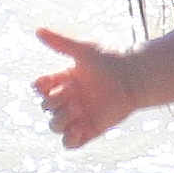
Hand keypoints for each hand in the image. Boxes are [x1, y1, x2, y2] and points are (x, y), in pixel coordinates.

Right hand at [33, 29, 140, 147]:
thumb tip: (37, 30)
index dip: (42, 87)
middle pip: (46, 108)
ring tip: (77, 109)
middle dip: (53, 102)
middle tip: (73, 94)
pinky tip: (78, 128)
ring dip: (60, 120)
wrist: (136, 78)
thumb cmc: (111, 61)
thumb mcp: (84, 50)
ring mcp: (79, 116)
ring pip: (55, 126)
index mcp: (64, 81)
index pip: (40, 89)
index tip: (54, 81)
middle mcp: (69, 99)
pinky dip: (70, 139)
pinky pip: (71, 143)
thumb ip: (60, 42)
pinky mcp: (90, 129)